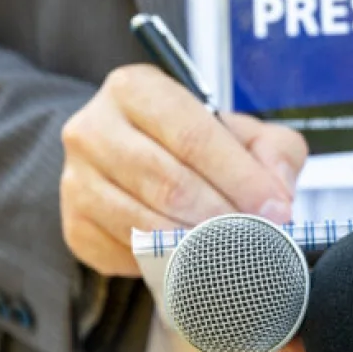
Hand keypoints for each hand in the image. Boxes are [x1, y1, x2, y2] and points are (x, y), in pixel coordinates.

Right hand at [59, 64, 307, 276]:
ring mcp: (76, 180)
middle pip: (167, 183)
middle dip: (223, 217)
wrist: (129, 160)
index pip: (192, 136)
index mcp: (135, 89)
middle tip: (259, 237)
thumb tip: (277, 191)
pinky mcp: (74, 226)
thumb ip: (272, 150)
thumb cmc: (191, 143)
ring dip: (196, 245)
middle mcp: (93, 128)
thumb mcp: (239, 131)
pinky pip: (126, 253)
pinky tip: (191, 259)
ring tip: (233, 251)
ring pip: (144, 223)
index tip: (275, 208)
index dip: (240, 177)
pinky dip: (165, 262)